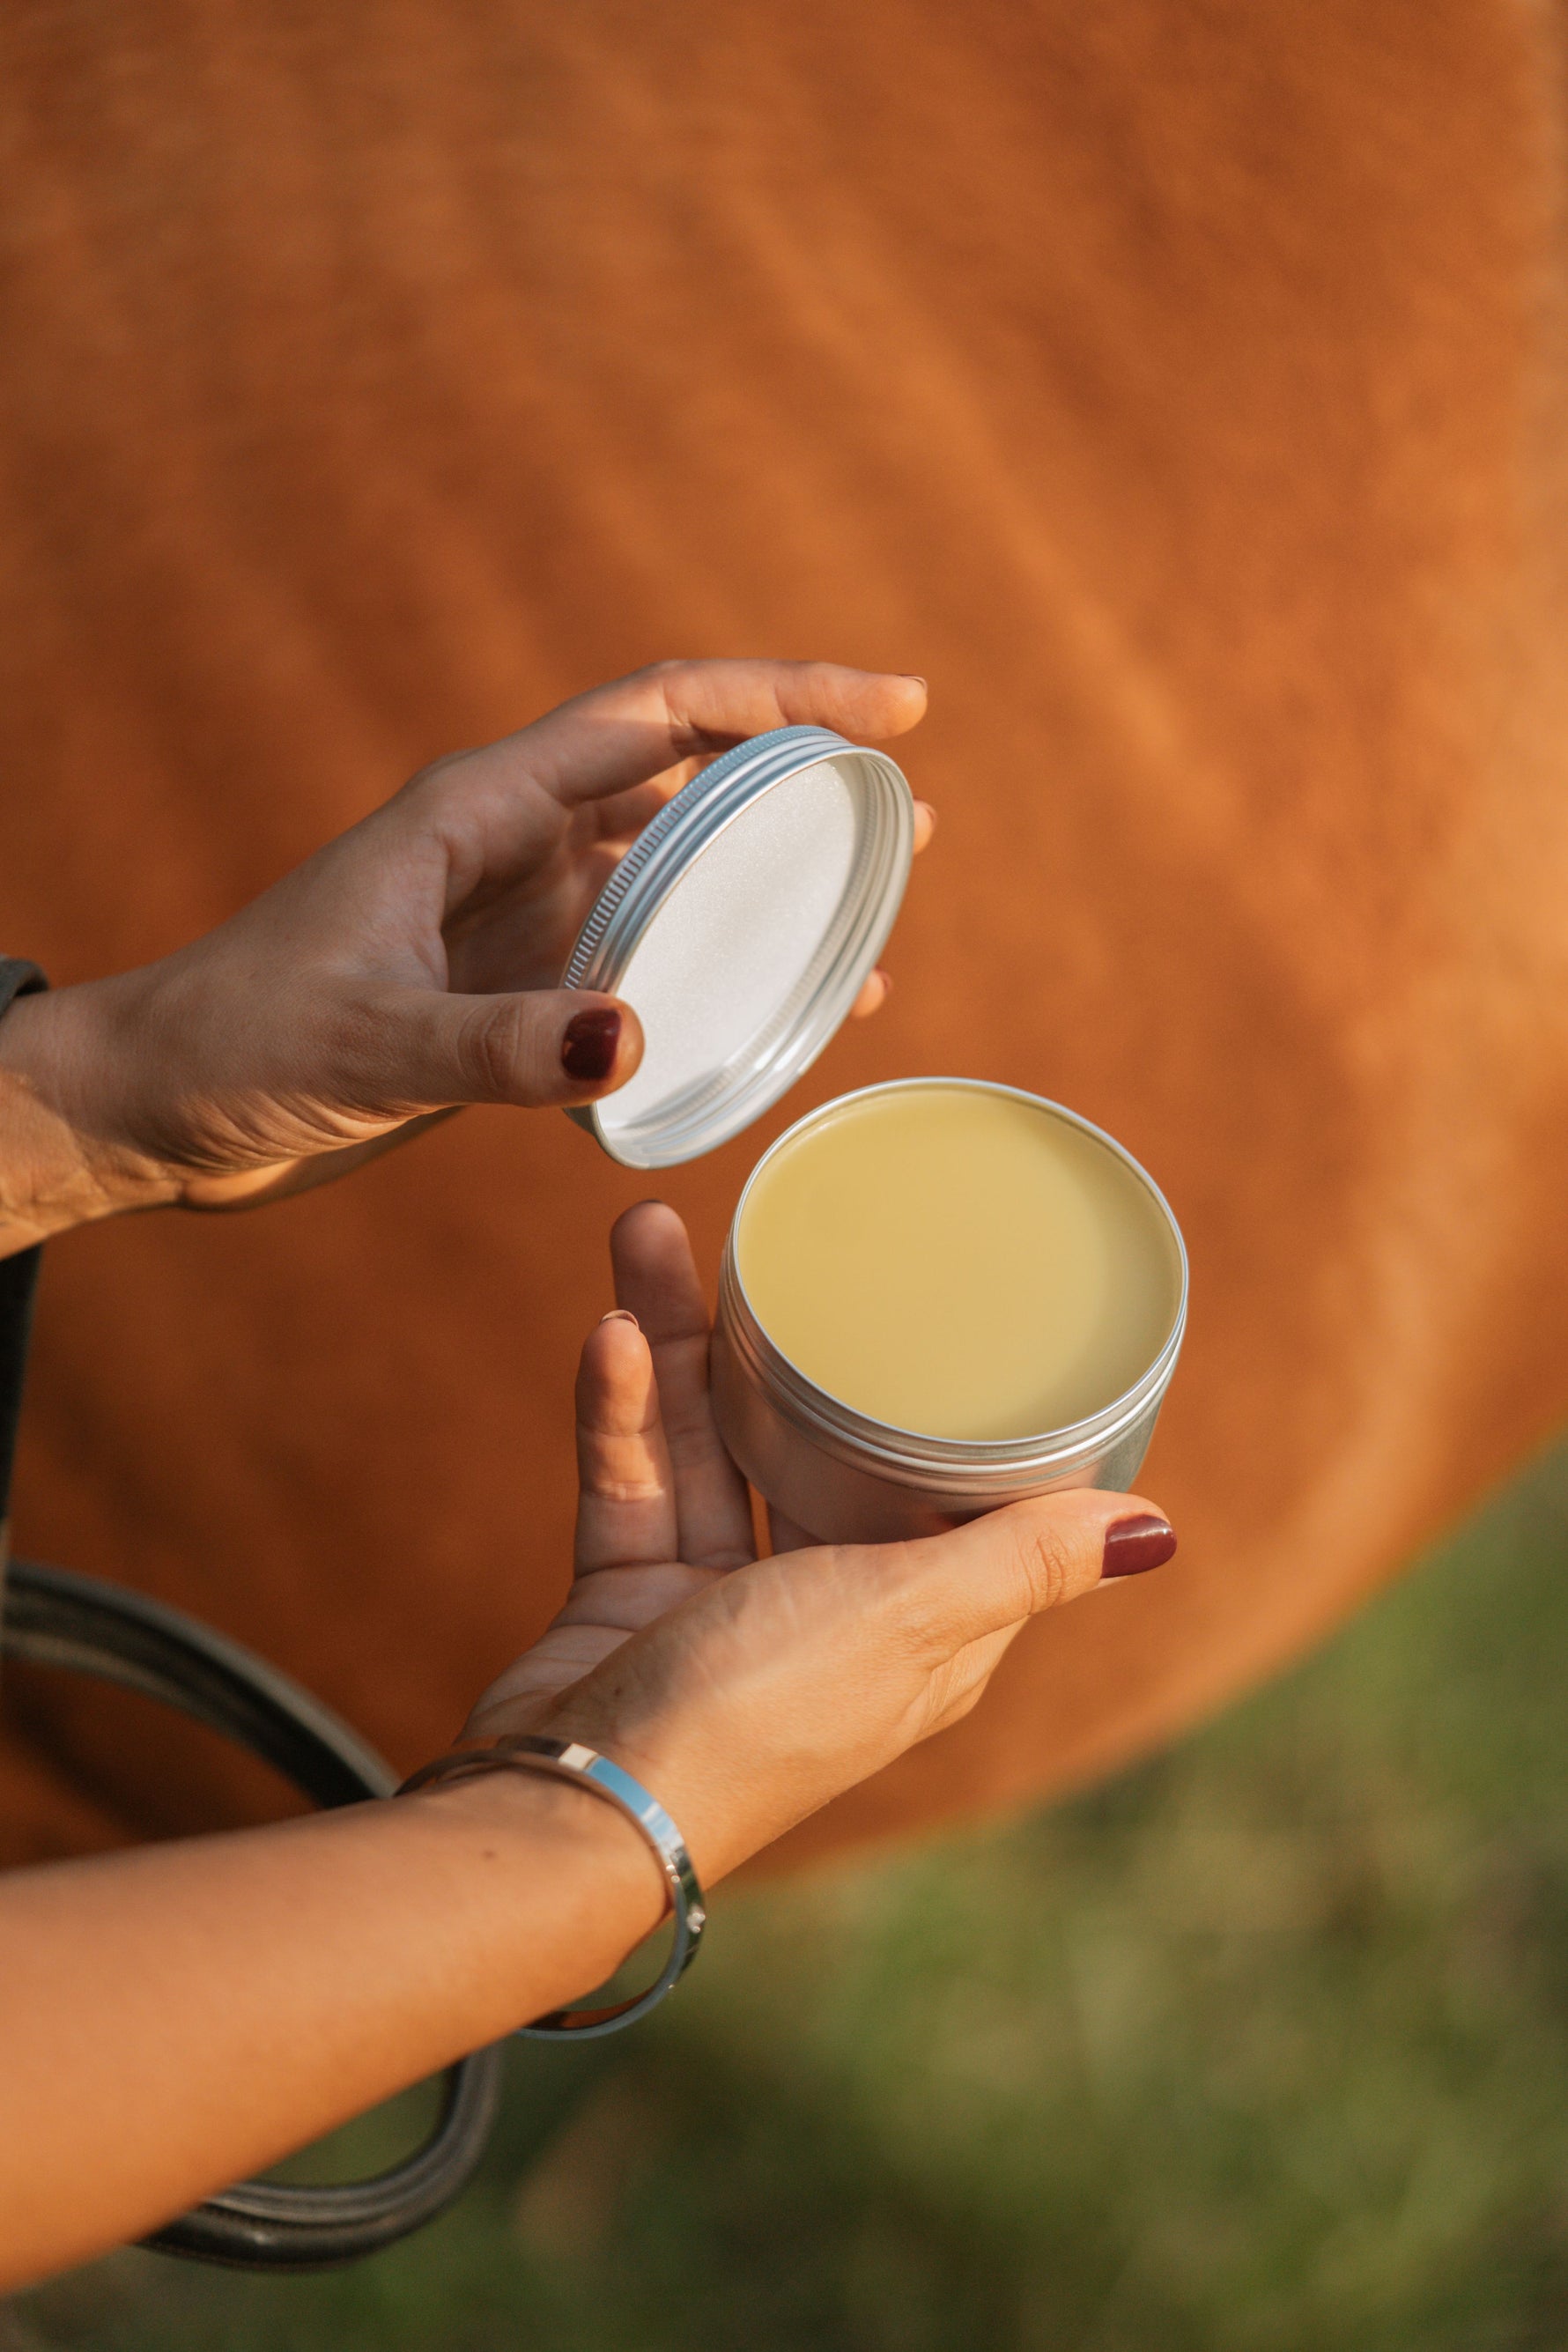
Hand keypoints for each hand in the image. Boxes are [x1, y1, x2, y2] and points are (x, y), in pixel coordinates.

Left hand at [0, 660, 930, 1243]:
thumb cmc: (239, 1046)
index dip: (784, 696)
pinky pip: (646, 966)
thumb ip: (494, 1045)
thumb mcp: (366, 1043)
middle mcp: (514, 845)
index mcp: (480, 807)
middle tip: (912, 817)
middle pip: (689, 782)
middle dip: (806, 788)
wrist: (164, 1108)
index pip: (660, 712)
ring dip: (773, 888)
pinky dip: (720, 979)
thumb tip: (633, 1045)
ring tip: (876, 912)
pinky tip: (781, 1015)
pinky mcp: (516, 993)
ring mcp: (520, 919)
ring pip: (676, 877)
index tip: (894, 709)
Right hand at [462, 1203, 1175, 1885]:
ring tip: (654, 1236)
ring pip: (711, 1443)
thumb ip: (1020, 1559)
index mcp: (924, 1624)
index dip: (950, 1401)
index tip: (938, 1295)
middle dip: (780, 1344)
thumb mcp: (910, 1618)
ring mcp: (724, 1600)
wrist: (581, 1805)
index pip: (956, 1492)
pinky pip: (638, 1477)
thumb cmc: (762, 1717)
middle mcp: (832, 1605)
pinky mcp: (635, 1593)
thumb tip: (1159, 1531)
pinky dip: (624, 1412)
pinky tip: (612, 1334)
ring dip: (677, 1345)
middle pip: (817, 1444)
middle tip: (761, 1236)